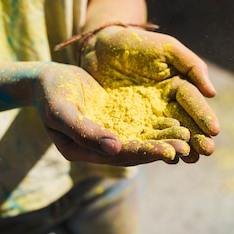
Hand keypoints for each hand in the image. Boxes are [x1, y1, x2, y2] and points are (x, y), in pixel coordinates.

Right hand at [33, 63, 192, 165]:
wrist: (46, 78)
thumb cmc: (49, 93)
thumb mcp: (61, 111)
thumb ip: (85, 131)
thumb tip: (115, 149)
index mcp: (82, 151)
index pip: (119, 155)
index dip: (145, 153)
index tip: (168, 152)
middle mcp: (97, 147)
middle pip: (134, 150)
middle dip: (160, 148)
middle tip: (186, 146)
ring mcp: (107, 133)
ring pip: (139, 138)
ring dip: (163, 139)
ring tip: (187, 136)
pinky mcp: (114, 119)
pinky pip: (139, 125)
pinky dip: (157, 125)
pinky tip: (177, 121)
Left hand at [79, 26, 219, 155]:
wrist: (100, 47)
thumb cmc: (136, 43)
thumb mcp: (167, 48)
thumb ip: (191, 66)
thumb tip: (212, 93)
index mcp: (178, 86)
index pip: (194, 103)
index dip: (203, 116)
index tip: (214, 131)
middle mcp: (166, 104)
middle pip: (184, 123)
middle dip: (197, 137)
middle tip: (207, 151)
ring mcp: (148, 116)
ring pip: (167, 135)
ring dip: (180, 147)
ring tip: (191, 159)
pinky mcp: (129, 124)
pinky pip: (143, 138)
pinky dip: (155, 148)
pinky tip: (166, 158)